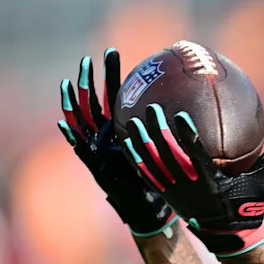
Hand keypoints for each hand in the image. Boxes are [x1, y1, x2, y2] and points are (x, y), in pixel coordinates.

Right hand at [58, 49, 175, 235]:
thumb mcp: (169, 152)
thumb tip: (199, 108)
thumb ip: (177, 132)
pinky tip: (63, 124)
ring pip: (82, 123)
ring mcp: (99, 153)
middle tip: (87, 58)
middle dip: (89, 81)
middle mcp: (107, 140)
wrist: (152, 212)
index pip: (115, 97)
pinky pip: (82, 152)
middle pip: (94, 104)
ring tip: (69, 84)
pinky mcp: (97, 170)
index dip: (113, 75)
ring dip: (74, 103)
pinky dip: (72, 138)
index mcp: (122, 132)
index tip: (114, 51)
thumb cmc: (162, 181)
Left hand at [119, 104, 263, 255]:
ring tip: (130, 122)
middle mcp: (190, 187)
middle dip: (158, 133)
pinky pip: (149, 176)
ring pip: (154, 166)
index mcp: (212, 182)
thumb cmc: (248, 206)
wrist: (230, 236)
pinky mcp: (168, 195)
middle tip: (151, 109)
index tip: (179, 116)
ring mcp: (176, 192)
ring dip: (141, 144)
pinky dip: (137, 160)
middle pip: (169, 157)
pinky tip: (127, 143)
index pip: (196, 155)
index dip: (186, 136)